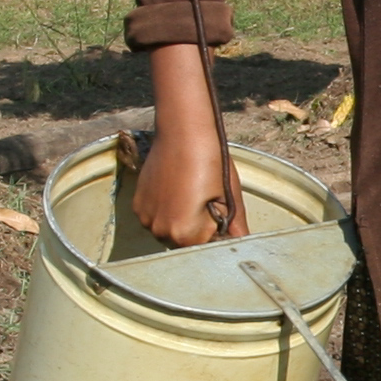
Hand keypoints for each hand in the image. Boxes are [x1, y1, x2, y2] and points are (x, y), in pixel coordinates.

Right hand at [135, 43, 243, 246]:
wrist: (183, 132)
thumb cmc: (210, 161)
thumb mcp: (229, 197)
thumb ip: (236, 228)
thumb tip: (243, 245)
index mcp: (184, 233)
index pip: (205, 248)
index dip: (216, 233)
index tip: (219, 215)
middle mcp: (160, 231)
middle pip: (185, 243)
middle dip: (197, 228)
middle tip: (205, 198)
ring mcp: (145, 218)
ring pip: (168, 230)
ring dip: (180, 220)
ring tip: (190, 192)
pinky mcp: (137, 205)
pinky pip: (155, 217)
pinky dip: (165, 210)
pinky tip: (175, 189)